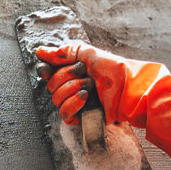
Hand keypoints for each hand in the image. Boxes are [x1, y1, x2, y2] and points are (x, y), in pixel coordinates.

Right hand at [36, 44, 170, 160]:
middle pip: (50, 85)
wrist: (130, 88)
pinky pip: (64, 113)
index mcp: (72, 72)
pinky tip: (85, 97)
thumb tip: (40, 51)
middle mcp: (72, 87)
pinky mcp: (81, 117)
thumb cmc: (115, 70)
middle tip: (84, 73)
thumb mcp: (88, 54)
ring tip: (89, 86)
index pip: (48, 72)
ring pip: (55, 99)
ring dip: (71, 89)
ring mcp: (76, 103)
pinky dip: (73, 103)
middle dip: (66, 76)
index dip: (46, 70)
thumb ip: (63, 52)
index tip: (48, 67)